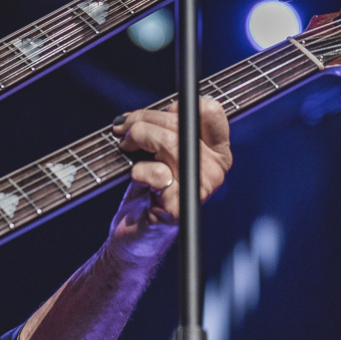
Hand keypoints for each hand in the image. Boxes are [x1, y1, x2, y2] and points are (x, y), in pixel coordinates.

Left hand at [106, 97, 232, 263]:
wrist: (135, 232)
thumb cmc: (148, 189)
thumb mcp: (159, 151)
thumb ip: (165, 129)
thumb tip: (152, 111)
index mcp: (217, 152)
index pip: (211, 112)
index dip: (179, 106)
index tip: (157, 113)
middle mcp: (216, 170)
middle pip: (181, 124)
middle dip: (144, 120)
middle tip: (123, 127)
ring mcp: (200, 190)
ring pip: (169, 143)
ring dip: (138, 139)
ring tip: (125, 147)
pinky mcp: (179, 207)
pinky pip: (158, 173)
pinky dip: (140, 170)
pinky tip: (137, 177)